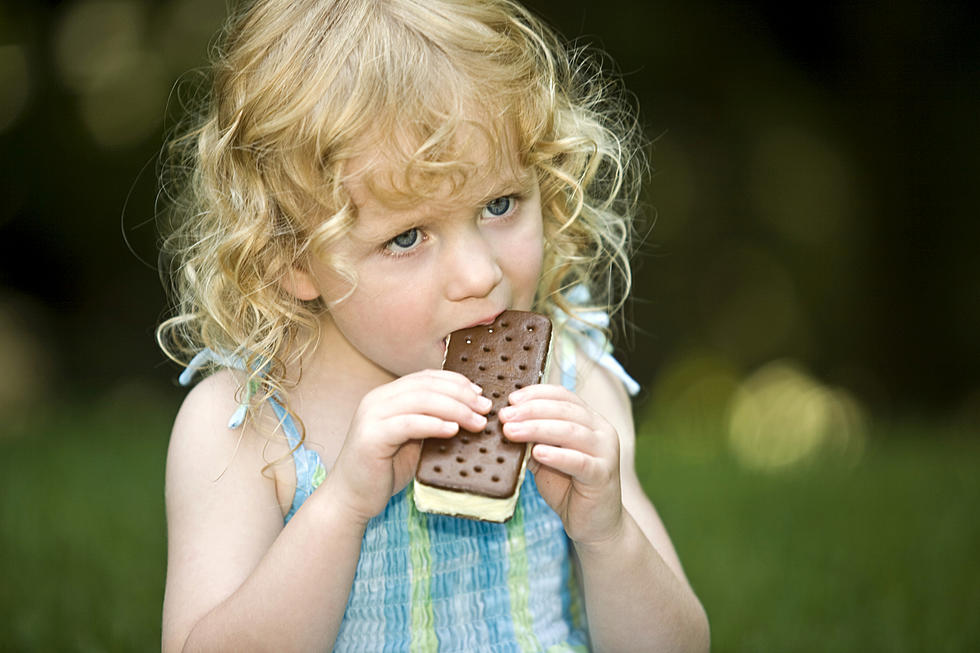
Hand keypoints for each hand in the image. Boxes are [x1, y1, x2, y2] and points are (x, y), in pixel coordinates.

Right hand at [328, 370, 490, 523]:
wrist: (352, 498)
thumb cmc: (385, 470)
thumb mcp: (413, 440)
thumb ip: (432, 423)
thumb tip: (470, 414)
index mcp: (387, 395)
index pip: (426, 378)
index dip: (456, 382)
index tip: (480, 394)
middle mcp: (377, 399)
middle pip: (426, 386)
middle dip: (461, 395)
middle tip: (485, 408)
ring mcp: (371, 415)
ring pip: (420, 400)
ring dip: (455, 409)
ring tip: (476, 421)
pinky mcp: (371, 436)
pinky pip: (408, 424)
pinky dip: (434, 424)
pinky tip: (453, 430)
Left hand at [499, 384, 624, 546]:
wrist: (595, 524)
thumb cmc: (569, 488)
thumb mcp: (547, 458)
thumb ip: (534, 440)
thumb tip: (507, 422)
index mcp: (589, 420)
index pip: (563, 395)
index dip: (536, 394)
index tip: (511, 399)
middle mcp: (601, 430)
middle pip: (565, 410)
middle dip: (531, 410)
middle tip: (505, 417)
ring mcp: (606, 452)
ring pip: (571, 431)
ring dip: (537, 429)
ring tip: (511, 432)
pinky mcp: (603, 475)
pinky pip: (579, 461)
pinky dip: (557, 455)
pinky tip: (537, 453)